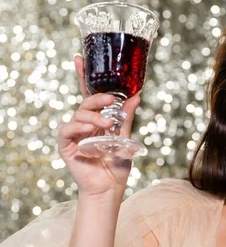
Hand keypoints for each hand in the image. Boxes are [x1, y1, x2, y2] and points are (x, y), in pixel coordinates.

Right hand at [58, 55, 140, 198]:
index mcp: (97, 120)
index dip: (84, 76)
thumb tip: (136, 96)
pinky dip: (78, 127)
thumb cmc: (117, 166)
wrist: (110, 189)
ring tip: (107, 124)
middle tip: (111, 99)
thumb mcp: (126, 138)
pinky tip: (88, 129)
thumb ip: (126, 118)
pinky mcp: (66, 146)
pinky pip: (68, 130)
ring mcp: (74, 134)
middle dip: (97, 97)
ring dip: (93, 116)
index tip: (79, 58)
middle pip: (85, 102)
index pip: (89, 95)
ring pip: (79, 115)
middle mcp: (84, 125)